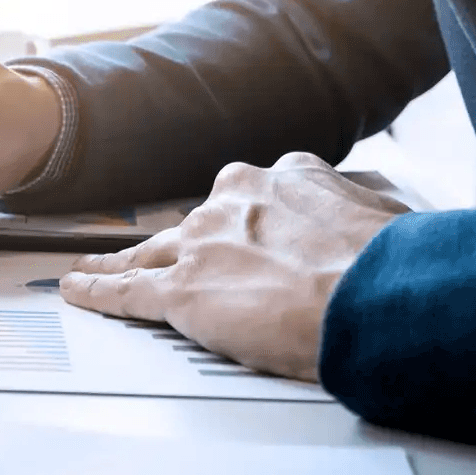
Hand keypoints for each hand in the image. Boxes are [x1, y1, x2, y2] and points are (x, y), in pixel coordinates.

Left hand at [59, 152, 409, 380]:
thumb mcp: (387, 218)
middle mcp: (235, 201)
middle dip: (188, 246)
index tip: (244, 235)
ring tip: (97, 266)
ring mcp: (203, 245)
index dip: (247, 224)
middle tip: (182, 264)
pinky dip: (98, 290)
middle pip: (196, 225)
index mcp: (285, 178)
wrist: (378, 296)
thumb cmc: (396, 267)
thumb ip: (361, 218)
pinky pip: (126, 289)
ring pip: (150, 251)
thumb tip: (379, 232)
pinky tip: (79, 289)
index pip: (250, 199)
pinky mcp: (183, 290)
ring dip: (123, 261)